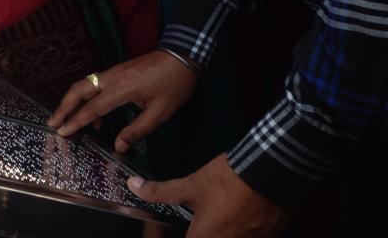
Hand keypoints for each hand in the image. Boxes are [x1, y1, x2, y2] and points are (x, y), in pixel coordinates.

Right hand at [48, 50, 197, 152]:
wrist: (181, 56)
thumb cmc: (174, 85)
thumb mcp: (160, 113)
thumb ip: (138, 130)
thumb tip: (118, 146)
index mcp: (121, 89)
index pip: (92, 108)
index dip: (76, 121)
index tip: (62, 132)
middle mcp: (111, 78)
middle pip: (78, 90)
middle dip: (63, 107)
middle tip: (53, 123)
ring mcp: (112, 72)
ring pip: (84, 85)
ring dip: (72, 101)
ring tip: (67, 120)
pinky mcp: (116, 71)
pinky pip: (94, 83)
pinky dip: (86, 97)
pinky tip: (95, 115)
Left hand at [129, 154, 287, 236]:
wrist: (270, 172)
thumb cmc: (229, 180)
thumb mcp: (191, 186)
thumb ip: (160, 192)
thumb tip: (133, 186)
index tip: (162, 234)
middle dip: (195, 233)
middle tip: (195, 223)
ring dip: (220, 231)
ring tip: (216, 216)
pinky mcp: (268, 236)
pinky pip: (248, 237)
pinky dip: (239, 230)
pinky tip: (235, 215)